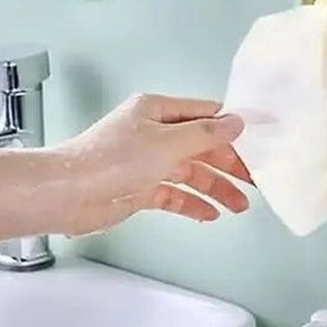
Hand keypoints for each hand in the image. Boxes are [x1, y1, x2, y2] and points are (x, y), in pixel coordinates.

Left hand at [56, 94, 249, 234]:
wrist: (67, 195)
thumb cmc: (108, 161)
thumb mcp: (167, 142)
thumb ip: (206, 134)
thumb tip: (235, 123)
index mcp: (158, 111)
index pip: (206, 116)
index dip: (233, 128)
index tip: (259, 140)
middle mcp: (154, 134)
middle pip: (202, 147)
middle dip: (229, 165)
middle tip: (254, 181)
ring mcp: (148, 162)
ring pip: (192, 173)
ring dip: (216, 188)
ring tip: (238, 205)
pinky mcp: (141, 187)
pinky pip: (175, 194)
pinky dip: (192, 204)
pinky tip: (209, 214)